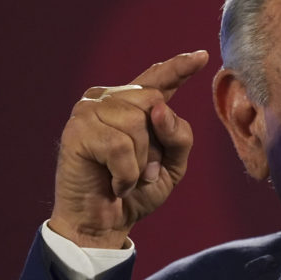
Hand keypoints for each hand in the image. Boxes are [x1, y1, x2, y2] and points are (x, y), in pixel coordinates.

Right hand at [48, 51, 208, 247]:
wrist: (103, 223)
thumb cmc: (138, 192)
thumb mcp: (173, 164)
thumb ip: (178, 135)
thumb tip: (160, 107)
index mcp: (136, 104)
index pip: (160, 78)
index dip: (180, 67)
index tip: (202, 56)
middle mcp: (110, 99)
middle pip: (154, 103)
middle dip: (157, 145)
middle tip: (144, 172)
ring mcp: (90, 110)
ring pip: (138, 124)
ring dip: (141, 163)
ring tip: (127, 179)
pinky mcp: (77, 130)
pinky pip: (120, 145)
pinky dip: (126, 173)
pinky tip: (115, 184)